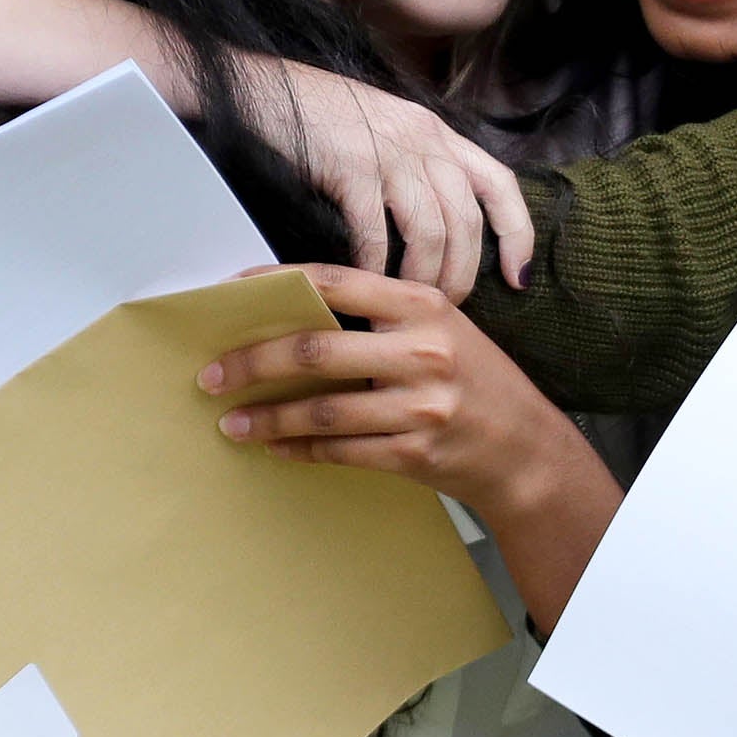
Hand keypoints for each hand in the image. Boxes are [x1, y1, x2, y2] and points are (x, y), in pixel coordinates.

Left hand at [201, 264, 583, 523]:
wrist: (526, 450)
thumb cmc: (476, 380)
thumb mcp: (442, 328)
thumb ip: (381, 316)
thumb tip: (294, 313)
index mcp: (423, 306)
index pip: (334, 283)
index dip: (274, 284)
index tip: (231, 294)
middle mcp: (423, 351)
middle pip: (314, 351)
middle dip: (251, 363)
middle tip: (210, 375)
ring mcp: (420, 406)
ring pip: (321, 410)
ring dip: (266, 417)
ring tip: (230, 421)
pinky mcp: (415, 453)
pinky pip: (340, 451)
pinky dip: (299, 449)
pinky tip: (274, 447)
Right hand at [248, 61, 533, 303]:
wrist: (267, 86)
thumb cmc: (324, 117)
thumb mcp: (389, 129)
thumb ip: (419, 165)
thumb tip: (440, 229)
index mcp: (439, 132)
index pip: (500, 184)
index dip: (518, 233)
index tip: (518, 278)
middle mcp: (425, 140)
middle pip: (467, 221)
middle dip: (463, 275)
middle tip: (445, 310)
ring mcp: (389, 153)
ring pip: (430, 232)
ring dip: (422, 278)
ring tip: (406, 306)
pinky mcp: (351, 168)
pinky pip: (375, 232)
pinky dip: (375, 268)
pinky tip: (366, 287)